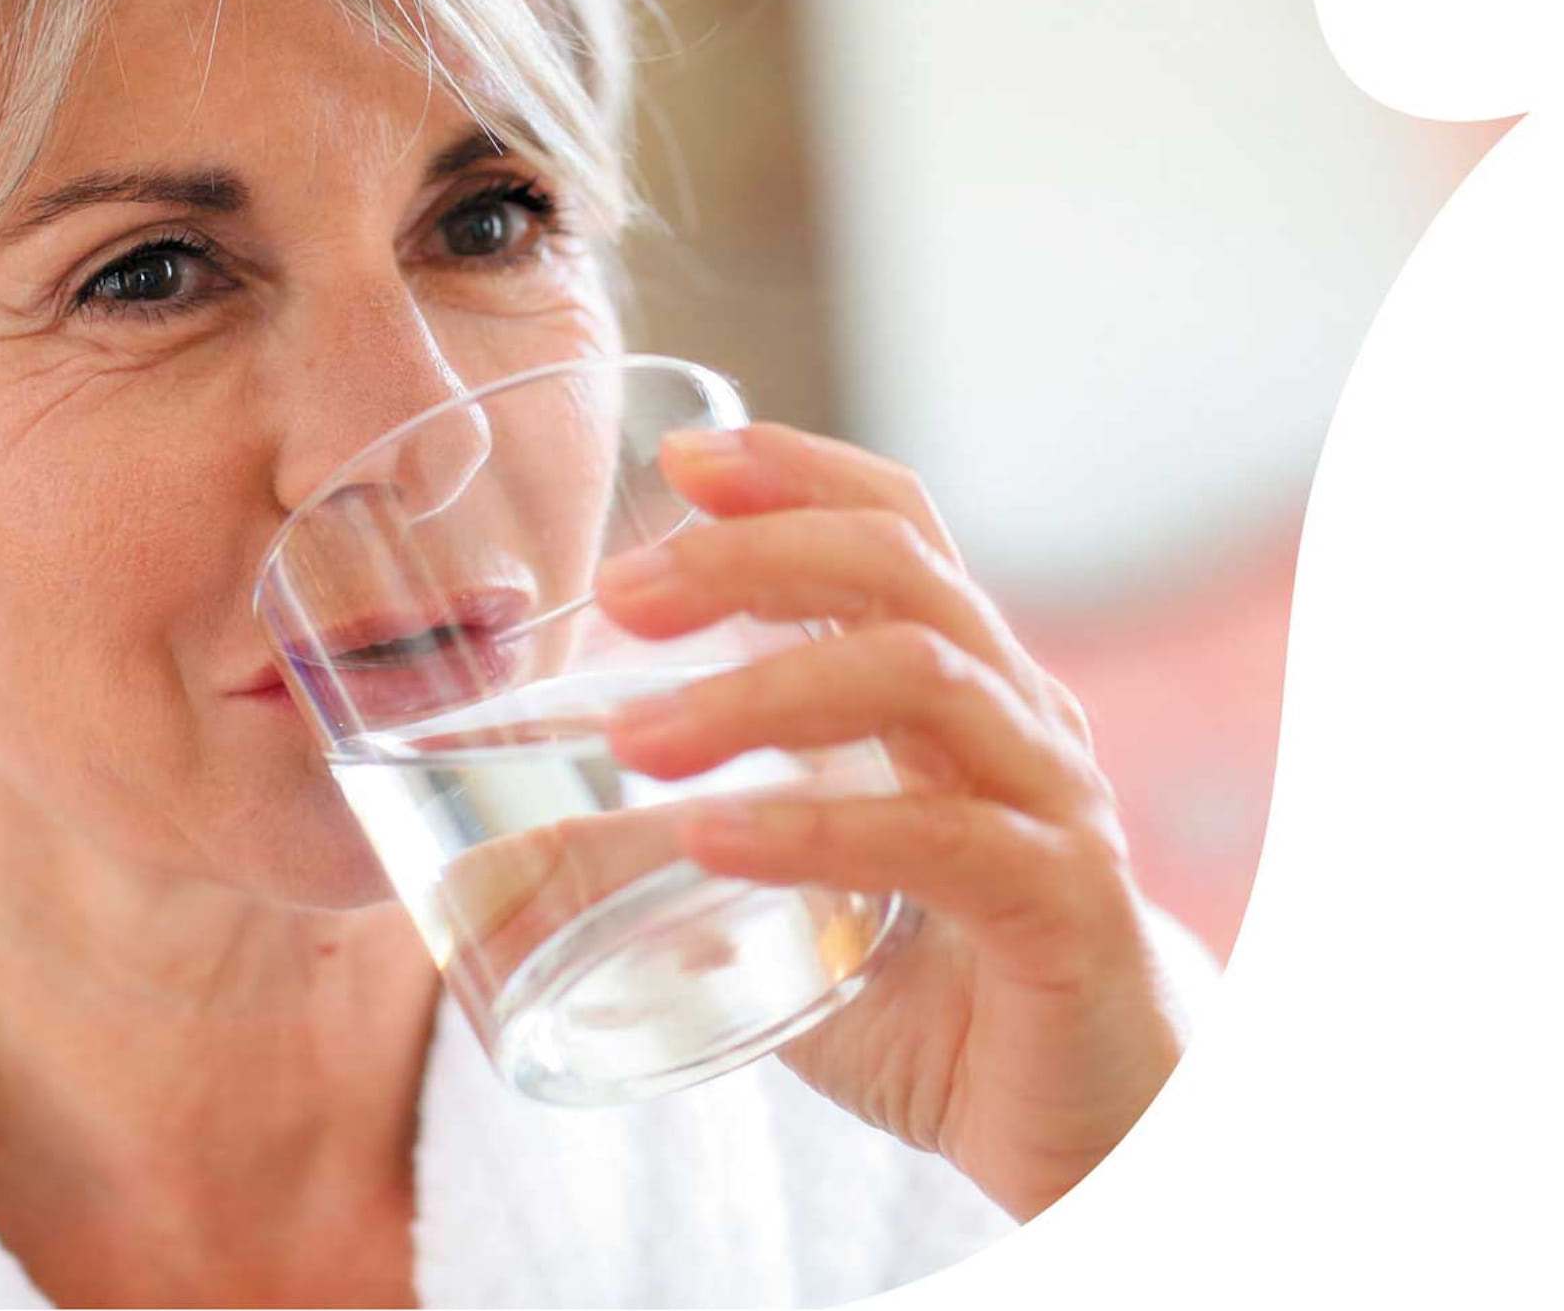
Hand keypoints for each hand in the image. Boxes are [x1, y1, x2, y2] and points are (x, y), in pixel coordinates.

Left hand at [593, 422, 1185, 1221]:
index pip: (895, 527)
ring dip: (760, 688)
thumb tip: (504, 851)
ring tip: (635, 740)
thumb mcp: (785, 912)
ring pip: (918, 674)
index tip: (681, 460)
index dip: (796, 472)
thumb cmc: (934, 1007)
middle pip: (898, 567)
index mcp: (959, 689)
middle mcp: (1015, 718)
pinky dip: (813, 829)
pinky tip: (709, 839)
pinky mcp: (1066, 908)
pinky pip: (943, 838)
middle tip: (623, 592)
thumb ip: (670, 865)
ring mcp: (1051, 804)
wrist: (1098, 1142)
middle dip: (751, 554)